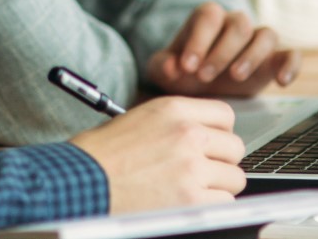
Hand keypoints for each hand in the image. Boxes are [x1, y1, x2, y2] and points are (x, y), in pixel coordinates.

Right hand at [70, 96, 245, 210]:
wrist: (82, 180)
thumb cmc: (102, 152)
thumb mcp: (142, 117)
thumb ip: (176, 121)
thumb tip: (204, 133)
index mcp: (175, 109)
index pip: (225, 115)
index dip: (220, 132)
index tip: (214, 142)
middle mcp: (188, 134)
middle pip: (235, 147)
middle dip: (221, 160)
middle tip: (204, 170)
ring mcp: (192, 167)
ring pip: (234, 178)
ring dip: (218, 186)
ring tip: (194, 189)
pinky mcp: (191, 200)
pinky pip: (224, 204)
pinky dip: (211, 207)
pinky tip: (189, 204)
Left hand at [145, 2, 299, 95]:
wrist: (199, 88)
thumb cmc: (183, 73)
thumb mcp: (165, 71)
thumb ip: (163, 66)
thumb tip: (172, 67)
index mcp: (208, 17)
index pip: (209, 15)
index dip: (199, 39)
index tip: (187, 65)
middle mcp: (235, 23)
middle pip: (239, 24)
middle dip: (221, 51)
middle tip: (204, 77)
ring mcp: (257, 40)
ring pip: (266, 35)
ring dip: (252, 56)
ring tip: (235, 78)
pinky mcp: (274, 60)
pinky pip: (291, 55)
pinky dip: (290, 65)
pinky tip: (281, 82)